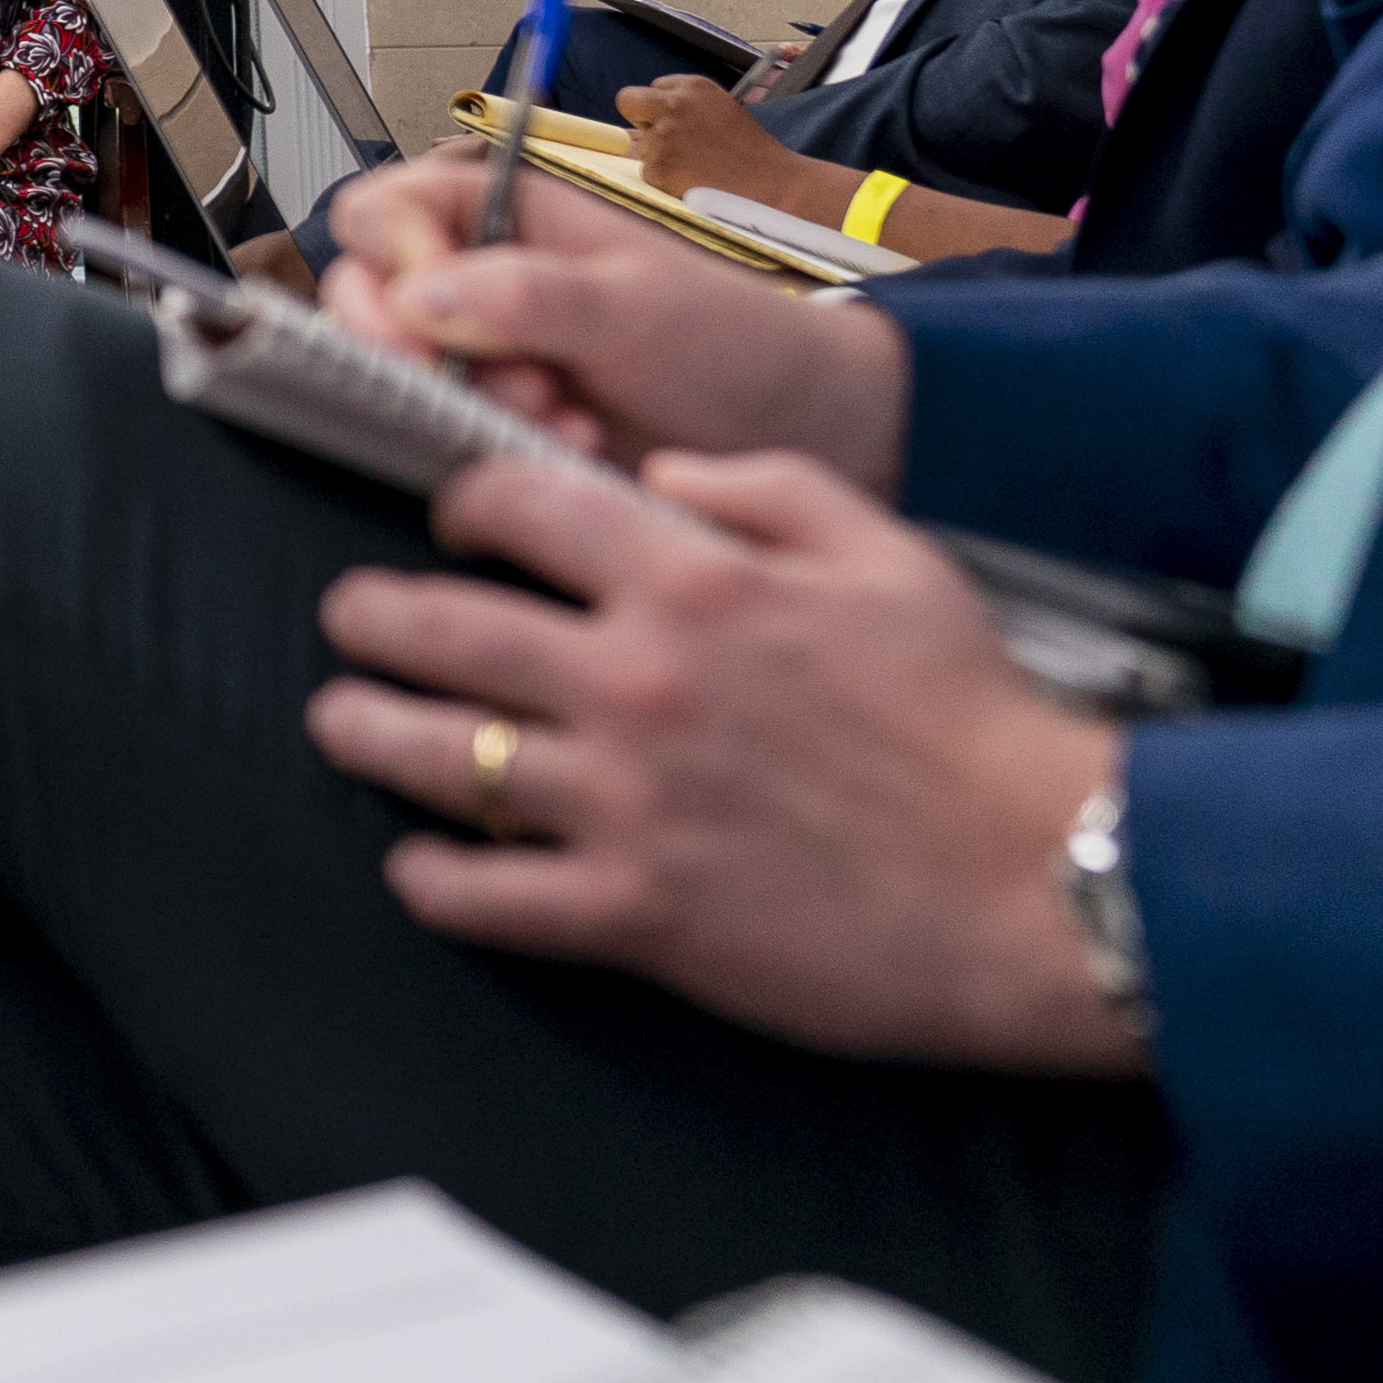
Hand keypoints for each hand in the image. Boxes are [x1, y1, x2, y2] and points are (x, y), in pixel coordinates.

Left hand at [308, 450, 1134, 1066]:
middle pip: (443, 628)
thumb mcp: (886, 550)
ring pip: (440, 756)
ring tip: (339, 722)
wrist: (1044, 878)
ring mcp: (629, 803)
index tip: (450, 521)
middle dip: (372, 616)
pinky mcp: (642, 915)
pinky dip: (437, 880)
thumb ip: (760, 487)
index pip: (517, 508)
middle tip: (349, 617)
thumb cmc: (975, 718)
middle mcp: (637, 682)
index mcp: (692, 581)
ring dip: (369, 734)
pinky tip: (416, 865)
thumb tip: (656, 468)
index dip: (461, 505)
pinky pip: (495, 897)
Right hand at [318, 156, 905, 483]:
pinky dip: (497, 446)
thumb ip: (527, 294)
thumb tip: (418, 295)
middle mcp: (479, 276)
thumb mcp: (635, 303)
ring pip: (408, 376)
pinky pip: (450, 434)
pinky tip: (572, 444)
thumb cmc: (731, 339)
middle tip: (506, 378)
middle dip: (425, 350)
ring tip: (563, 415)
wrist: (799, 428)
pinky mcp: (500, 421)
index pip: (384, 211)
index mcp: (502, 212)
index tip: (423, 311)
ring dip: (472, 404)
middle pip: (370, 299)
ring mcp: (486, 353)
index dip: (388, 258)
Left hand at [624, 74, 839, 223]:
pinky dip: (665, 180)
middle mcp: (673, 105)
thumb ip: (688, 105)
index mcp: (692, 86)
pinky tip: (693, 181)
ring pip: (642, 145)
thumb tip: (655, 113)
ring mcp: (663, 136)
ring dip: (660, 156)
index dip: (661, 108)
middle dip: (641, 119)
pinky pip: (647, 172)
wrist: (772, 185)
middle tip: (663, 140)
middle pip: (628, 101)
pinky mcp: (658, 167)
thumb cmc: (753, 151)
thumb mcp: (722, 109)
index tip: (677, 123)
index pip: (652, 88)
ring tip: (696, 167)